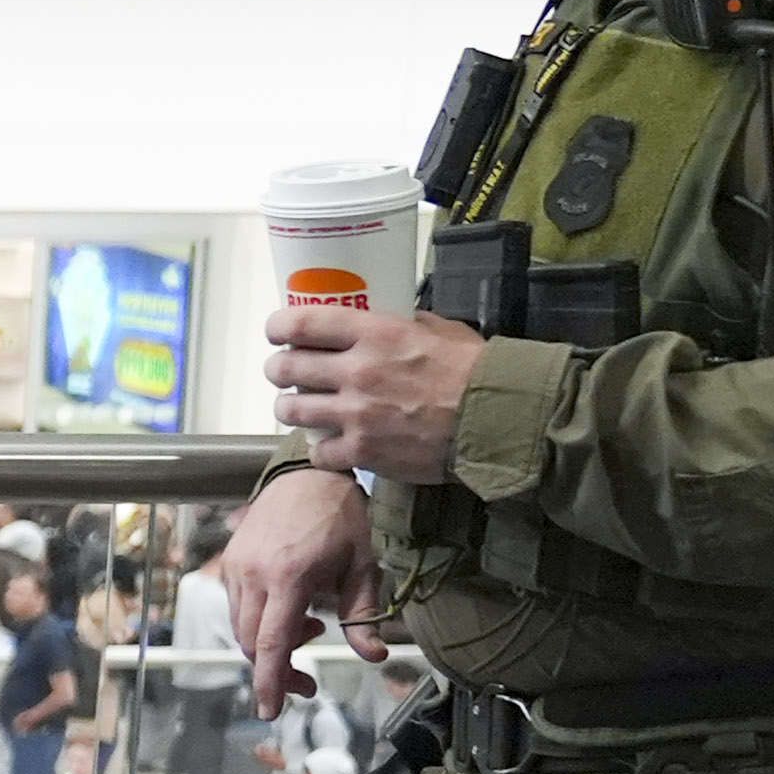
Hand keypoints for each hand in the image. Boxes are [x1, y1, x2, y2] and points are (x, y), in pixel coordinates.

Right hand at [214, 464, 379, 697]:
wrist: (308, 474)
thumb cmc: (341, 516)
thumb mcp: (363, 565)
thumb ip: (364, 615)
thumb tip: (374, 656)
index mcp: (288, 576)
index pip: (270, 643)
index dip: (269, 681)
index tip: (269, 711)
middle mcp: (254, 573)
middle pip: (252, 643)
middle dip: (276, 668)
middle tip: (307, 679)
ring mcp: (237, 565)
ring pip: (242, 627)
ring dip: (271, 642)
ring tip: (310, 628)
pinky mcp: (231, 560)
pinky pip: (237, 606)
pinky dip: (260, 621)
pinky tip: (290, 610)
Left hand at [265, 294, 480, 479]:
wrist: (496, 419)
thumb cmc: (474, 370)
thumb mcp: (439, 329)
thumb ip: (403, 324)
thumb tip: (383, 321)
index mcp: (373, 333)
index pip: (302, 324)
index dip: (279, 327)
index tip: (277, 333)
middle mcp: (356, 371)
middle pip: (286, 369)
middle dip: (278, 370)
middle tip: (284, 373)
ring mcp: (355, 414)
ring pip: (291, 411)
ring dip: (291, 409)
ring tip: (300, 409)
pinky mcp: (363, 452)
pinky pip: (318, 452)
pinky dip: (322, 450)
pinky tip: (333, 445)